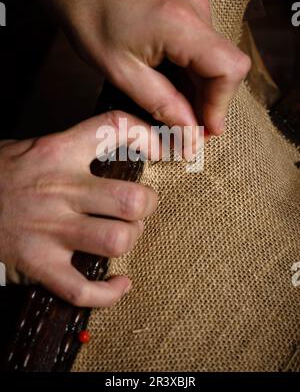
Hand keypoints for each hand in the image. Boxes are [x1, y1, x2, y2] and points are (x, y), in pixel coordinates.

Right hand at [0, 111, 157, 306]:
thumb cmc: (0, 177)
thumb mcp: (33, 148)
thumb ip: (74, 147)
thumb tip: (120, 145)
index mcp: (57, 152)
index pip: (113, 128)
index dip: (147, 136)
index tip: (161, 149)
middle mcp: (58, 189)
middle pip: (131, 198)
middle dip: (148, 204)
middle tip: (142, 206)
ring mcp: (49, 229)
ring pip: (117, 240)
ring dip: (131, 240)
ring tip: (124, 236)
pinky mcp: (39, 264)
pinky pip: (84, 288)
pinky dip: (108, 293)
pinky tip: (117, 284)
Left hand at [44, 0, 250, 139]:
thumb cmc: (90, 20)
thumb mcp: (121, 73)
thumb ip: (162, 104)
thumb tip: (189, 131)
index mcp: (180, 22)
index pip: (228, 68)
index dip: (220, 104)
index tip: (204, 130)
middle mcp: (196, 5)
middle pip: (225, 64)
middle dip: (208, 100)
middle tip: (185, 127)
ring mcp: (195, 0)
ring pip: (215, 56)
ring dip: (198, 86)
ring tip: (172, 105)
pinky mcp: (189, 1)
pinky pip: (202, 43)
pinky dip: (191, 68)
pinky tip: (169, 81)